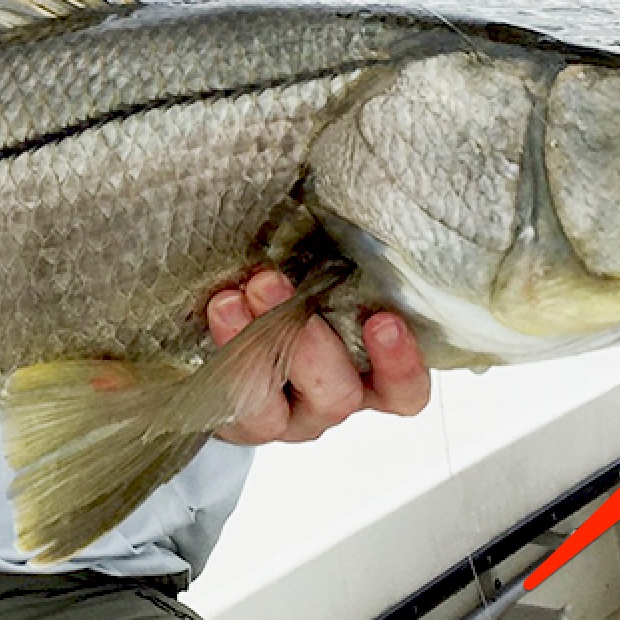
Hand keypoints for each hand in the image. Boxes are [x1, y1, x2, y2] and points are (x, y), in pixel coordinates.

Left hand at [208, 269, 430, 444]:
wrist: (230, 314)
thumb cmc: (294, 290)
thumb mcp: (326, 273)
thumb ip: (344, 260)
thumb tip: (361, 202)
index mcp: (368, 375)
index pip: (402, 390)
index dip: (400, 363)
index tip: (384, 321)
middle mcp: (327, 399)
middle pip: (336, 394)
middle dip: (306, 342)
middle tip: (273, 286)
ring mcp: (279, 416)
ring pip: (272, 408)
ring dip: (250, 346)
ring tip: (230, 299)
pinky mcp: (233, 418)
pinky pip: (228, 405)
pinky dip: (220, 356)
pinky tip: (217, 314)